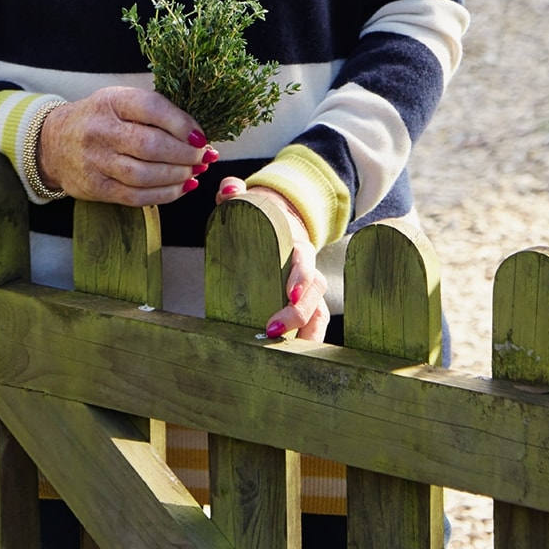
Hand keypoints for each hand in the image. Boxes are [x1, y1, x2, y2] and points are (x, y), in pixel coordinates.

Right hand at [38, 86, 216, 205]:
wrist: (54, 141)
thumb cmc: (101, 119)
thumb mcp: (121, 102)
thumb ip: (156, 114)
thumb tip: (200, 137)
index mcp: (111, 101)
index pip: (152, 108)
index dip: (182, 124)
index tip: (201, 136)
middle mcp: (100, 130)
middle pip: (151, 145)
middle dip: (185, 154)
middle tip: (202, 157)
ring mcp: (95, 161)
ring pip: (145, 175)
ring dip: (178, 176)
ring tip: (193, 172)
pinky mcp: (95, 187)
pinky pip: (135, 197)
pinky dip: (164, 194)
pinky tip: (180, 188)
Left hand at [217, 177, 328, 341]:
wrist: (278, 217)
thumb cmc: (260, 213)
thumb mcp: (247, 199)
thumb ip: (235, 190)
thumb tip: (229, 190)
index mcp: (294, 242)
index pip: (304, 259)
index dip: (300, 277)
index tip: (288, 295)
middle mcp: (306, 266)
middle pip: (315, 289)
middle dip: (300, 312)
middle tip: (273, 329)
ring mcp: (306, 286)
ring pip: (319, 310)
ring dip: (308, 331)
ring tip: (289, 355)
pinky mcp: (302, 301)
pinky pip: (312, 322)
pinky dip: (308, 339)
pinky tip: (294, 358)